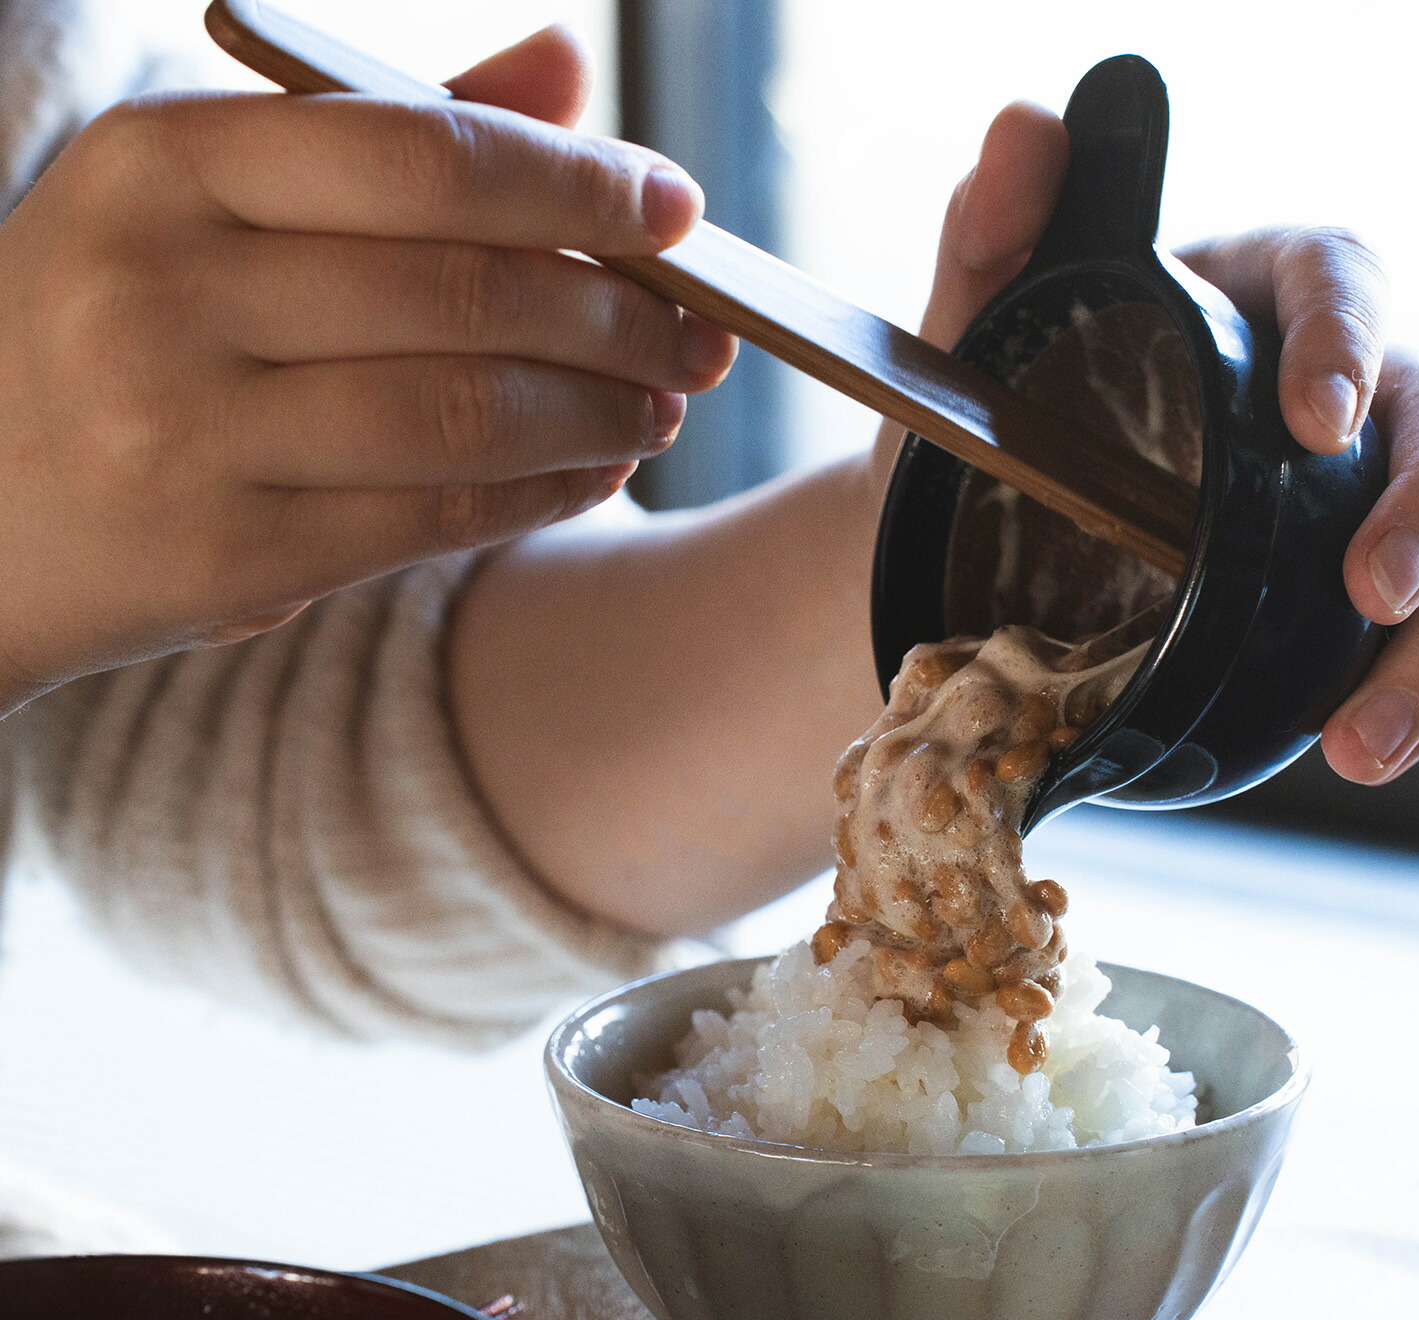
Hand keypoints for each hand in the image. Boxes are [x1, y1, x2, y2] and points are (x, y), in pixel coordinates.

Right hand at [0, 25, 735, 713]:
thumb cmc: (117, 328)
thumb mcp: (209, 203)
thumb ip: (388, 141)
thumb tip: (567, 68)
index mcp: (159, 164)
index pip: (421, 158)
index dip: (575, 184)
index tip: (676, 210)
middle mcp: (164, 289)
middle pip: (465, 292)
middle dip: (621, 315)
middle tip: (703, 334)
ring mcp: (188, 432)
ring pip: (465, 413)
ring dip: (600, 411)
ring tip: (664, 404)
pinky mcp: (231, 554)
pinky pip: (437, 513)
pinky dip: (546, 489)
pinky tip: (600, 467)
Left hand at [879, 103, 1418, 785]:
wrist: (968, 561)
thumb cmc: (986, 441)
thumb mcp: (968, 349)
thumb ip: (989, 241)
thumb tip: (1026, 127)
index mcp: (1251, 300)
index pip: (1340, 277)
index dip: (1349, 338)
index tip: (1315, 424)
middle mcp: (1332, 395)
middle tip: (1376, 593)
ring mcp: (1355, 502)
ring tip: (1363, 741)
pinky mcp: (1349, 600)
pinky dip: (1414, 698)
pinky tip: (1366, 751)